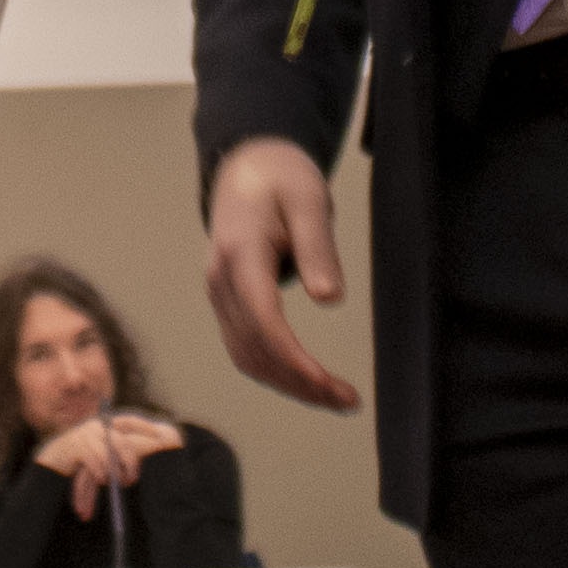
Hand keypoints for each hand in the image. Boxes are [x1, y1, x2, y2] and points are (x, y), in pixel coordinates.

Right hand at [29, 410, 187, 516]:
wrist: (53, 459)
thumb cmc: (81, 458)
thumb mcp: (101, 452)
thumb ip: (116, 451)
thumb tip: (139, 461)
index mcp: (106, 424)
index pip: (130, 421)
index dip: (145, 427)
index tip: (160, 436)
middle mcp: (97, 426)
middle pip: (121, 441)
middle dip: (130, 462)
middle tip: (134, 478)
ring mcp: (86, 435)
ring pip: (108, 454)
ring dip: (114, 472)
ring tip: (116, 484)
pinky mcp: (76, 447)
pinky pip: (94, 462)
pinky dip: (100, 473)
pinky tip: (102, 480)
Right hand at [202, 136, 359, 411]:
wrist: (247, 167)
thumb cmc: (282, 179)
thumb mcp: (309, 200)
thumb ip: (318, 247)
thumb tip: (329, 300)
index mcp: (240, 253)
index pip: (263, 319)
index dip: (294, 359)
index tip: (329, 384)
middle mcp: (221, 280)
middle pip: (254, 349)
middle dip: (299, 382)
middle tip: (348, 401)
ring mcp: (219, 294)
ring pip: (246, 356)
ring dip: (288, 384)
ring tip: (335, 398)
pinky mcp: (227, 302)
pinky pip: (245, 348)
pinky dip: (275, 371)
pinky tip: (307, 380)